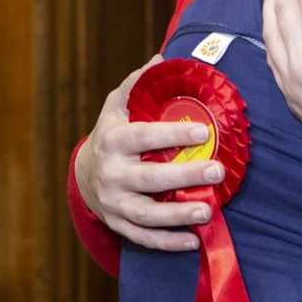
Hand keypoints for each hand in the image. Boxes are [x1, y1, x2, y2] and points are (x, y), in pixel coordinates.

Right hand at [75, 55, 224, 251]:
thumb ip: (138, 84)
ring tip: (207, 210)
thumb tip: (162, 59)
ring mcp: (114, 202)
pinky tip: (193, 240)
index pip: (144, 137)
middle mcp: (111, 173)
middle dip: (184, 175)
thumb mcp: (116, 106)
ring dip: (177, 214)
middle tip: (217, 170)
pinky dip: (168, 242)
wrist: (84, 175)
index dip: (173, 135)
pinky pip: (144, 237)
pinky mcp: (118, 224)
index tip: (204, 131)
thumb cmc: (111, 134)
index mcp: (113, 141)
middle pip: (149, 178)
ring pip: (146, 213)